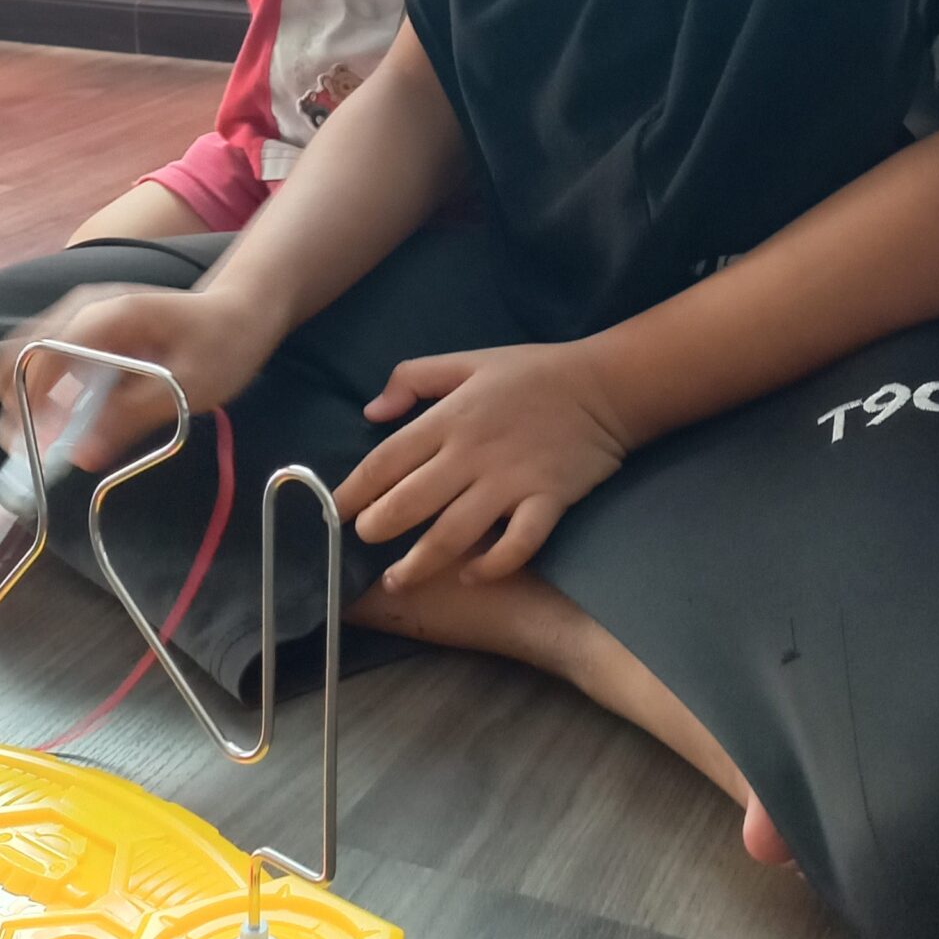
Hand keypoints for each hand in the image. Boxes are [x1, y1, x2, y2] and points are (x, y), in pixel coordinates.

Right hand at [0, 283, 278, 468]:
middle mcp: (81, 309)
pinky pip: (47, 359)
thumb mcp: (185, 387)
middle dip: (17, 406)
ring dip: (27, 400)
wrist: (241, 310)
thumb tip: (78, 457)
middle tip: (35, 453)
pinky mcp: (86, 330)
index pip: (39, 359)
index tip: (37, 453)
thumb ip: (130, 417)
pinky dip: (44, 392)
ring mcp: (80, 316)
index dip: (29, 408)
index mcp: (104, 316)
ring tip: (51, 442)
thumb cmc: (221, 344)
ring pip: (26, 356)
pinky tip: (69, 421)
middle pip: (18, 354)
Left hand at [334, 344, 629, 591]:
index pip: (387, 459)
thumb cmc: (531, 373)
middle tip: (364, 543)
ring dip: (421, 562)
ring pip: (455, 532)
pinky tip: (471, 577)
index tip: (334, 511)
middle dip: (379, 528)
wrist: (604, 385)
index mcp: (450, 418)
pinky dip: (493, 565)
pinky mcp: (547, 501)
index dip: (354, 489)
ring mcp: (511, 481)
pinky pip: (517, 544)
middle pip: (412, 501)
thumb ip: (414, 378)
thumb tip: (371, 411)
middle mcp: (473, 453)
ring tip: (398, 578)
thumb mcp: (467, 360)